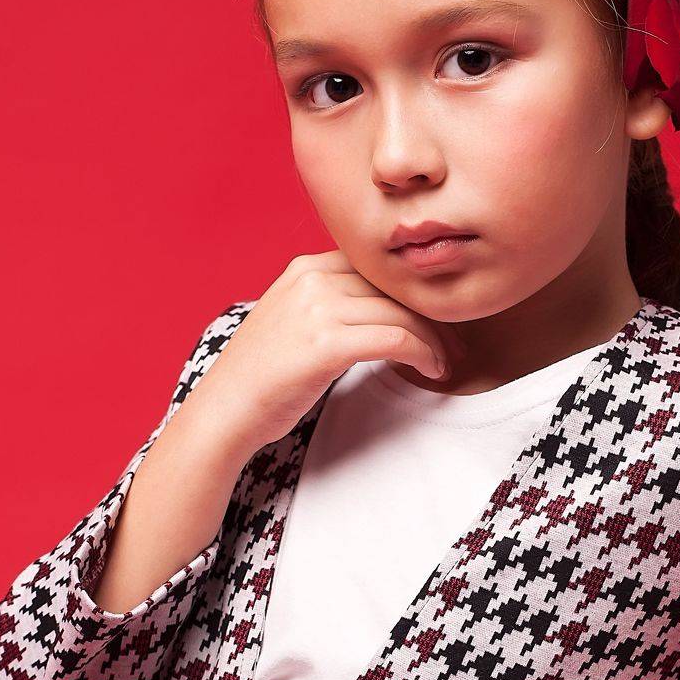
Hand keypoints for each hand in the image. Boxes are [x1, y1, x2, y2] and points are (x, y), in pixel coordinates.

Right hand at [195, 248, 467, 461]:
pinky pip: (396, 338)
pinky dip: (423, 353)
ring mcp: (318, 309)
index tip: (436, 317)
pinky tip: (432, 370)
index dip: (413, 291)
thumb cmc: (260, 378)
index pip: (377, 267)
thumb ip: (329, 304)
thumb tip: (379, 307)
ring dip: (434, 339)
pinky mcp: (326, 344)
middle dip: (432, 315)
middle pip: (394, 288)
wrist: (224, 412)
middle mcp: (312, 280)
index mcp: (305, 268)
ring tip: (447, 361)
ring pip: (401, 312)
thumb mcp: (291, 322)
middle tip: (456, 341)